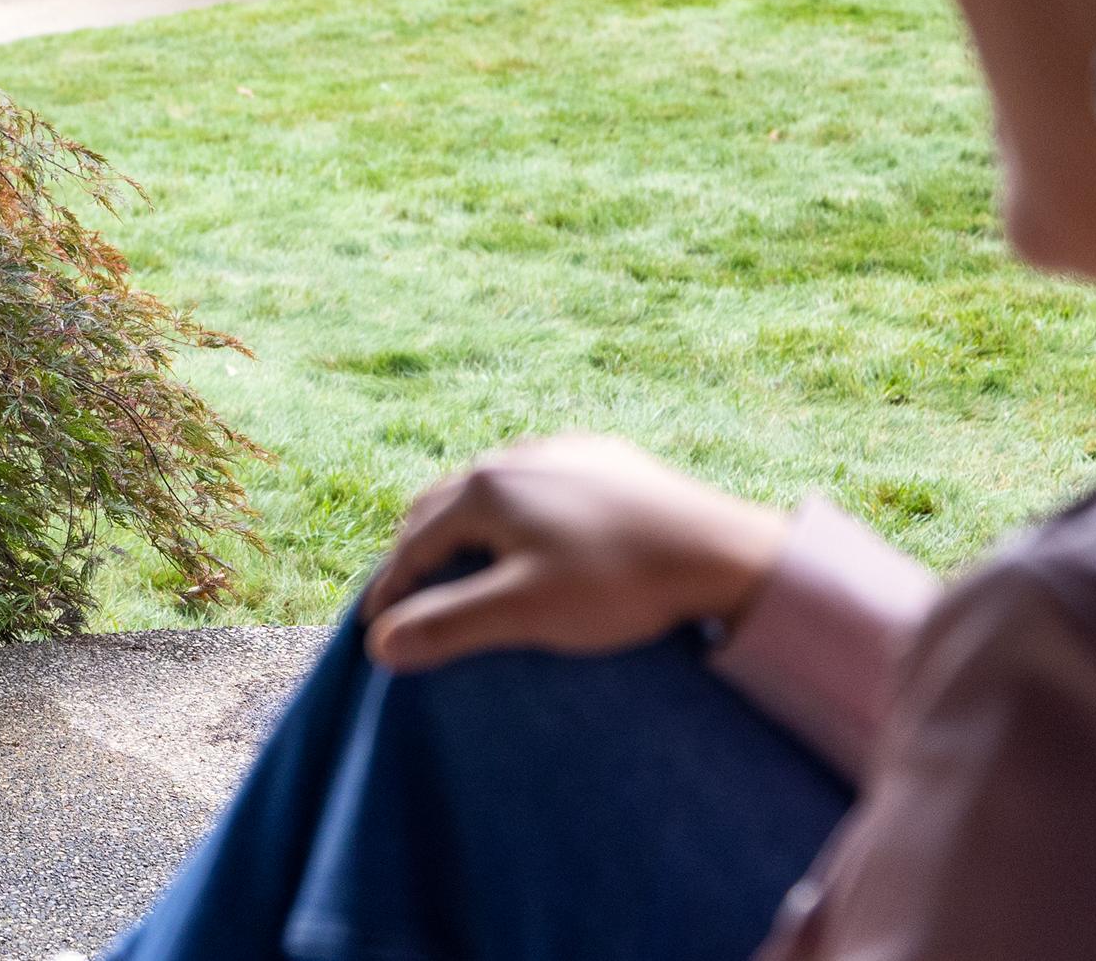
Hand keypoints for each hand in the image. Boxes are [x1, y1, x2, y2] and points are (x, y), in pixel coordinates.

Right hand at [356, 434, 791, 672]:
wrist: (721, 551)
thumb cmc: (619, 584)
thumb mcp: (525, 612)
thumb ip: (449, 625)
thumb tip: (381, 644)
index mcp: (486, 490)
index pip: (414, 542)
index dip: (390, 588)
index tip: (374, 627)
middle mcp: (514, 457)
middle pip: (442, 506)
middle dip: (418, 551)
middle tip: (409, 596)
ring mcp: (560, 452)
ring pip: (489, 490)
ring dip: (464, 528)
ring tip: (463, 566)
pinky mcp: (603, 459)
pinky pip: (537, 482)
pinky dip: (514, 513)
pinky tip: (533, 535)